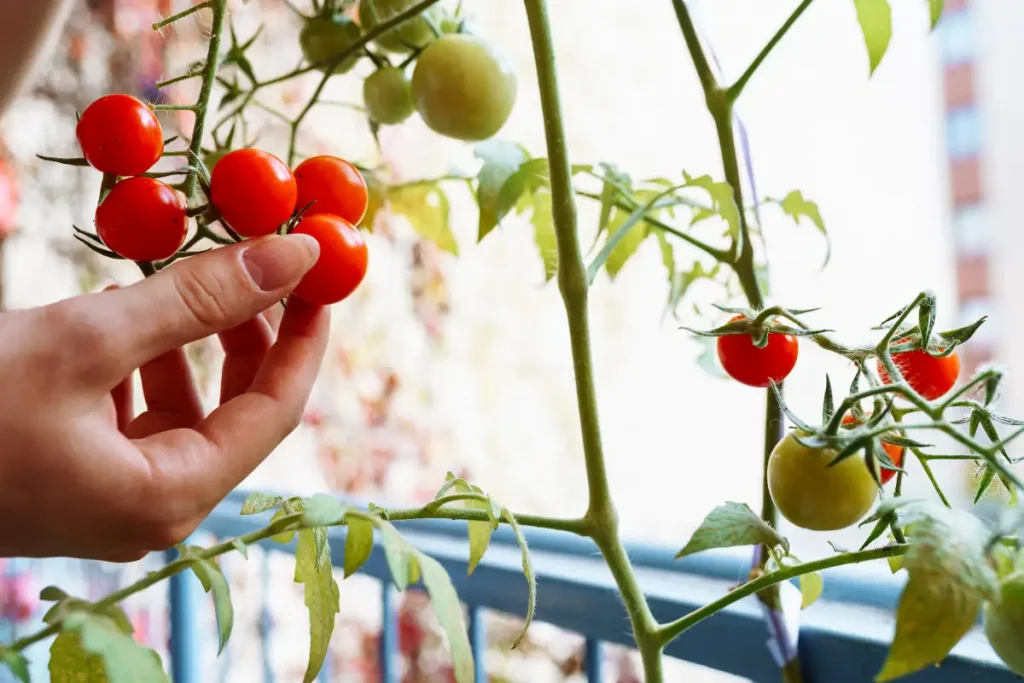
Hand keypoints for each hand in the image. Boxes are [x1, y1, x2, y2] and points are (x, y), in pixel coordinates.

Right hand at [0, 234, 328, 559]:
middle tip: (255, 266)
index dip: (305, 336)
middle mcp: (151, 510)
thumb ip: (199, 299)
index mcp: (168, 494)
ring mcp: (112, 500)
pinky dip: (146, 368)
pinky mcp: (77, 480)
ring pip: (189, 414)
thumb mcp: (89, 339)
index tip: (322, 276)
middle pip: (239, 413)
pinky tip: (128, 322)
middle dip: (251, 335)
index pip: (277, 410)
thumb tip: (295, 257)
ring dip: (195, 345)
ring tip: (183, 281)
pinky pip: (141, 420)